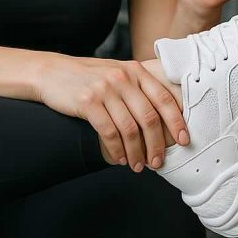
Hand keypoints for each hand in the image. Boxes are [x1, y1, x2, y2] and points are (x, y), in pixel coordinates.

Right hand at [33, 54, 188, 171]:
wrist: (52, 72)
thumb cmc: (90, 78)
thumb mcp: (118, 73)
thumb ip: (139, 87)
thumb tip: (165, 117)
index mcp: (136, 71)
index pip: (164, 98)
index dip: (177, 121)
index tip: (185, 140)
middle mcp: (124, 78)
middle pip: (149, 117)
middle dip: (157, 144)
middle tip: (158, 162)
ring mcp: (105, 89)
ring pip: (130, 129)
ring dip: (136, 152)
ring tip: (138, 166)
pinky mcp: (88, 102)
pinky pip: (109, 132)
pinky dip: (117, 150)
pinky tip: (119, 159)